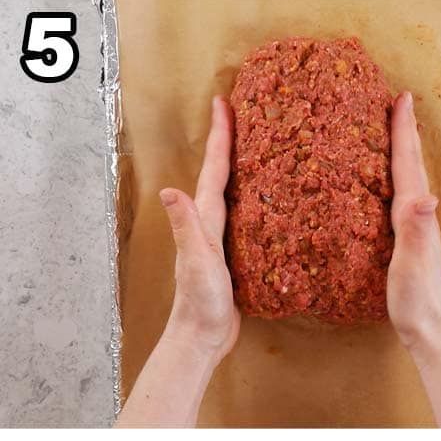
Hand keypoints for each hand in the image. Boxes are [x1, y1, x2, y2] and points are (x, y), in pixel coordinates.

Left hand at [159, 96, 239, 361]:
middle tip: (244, 115)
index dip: (219, 137)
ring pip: (234, 195)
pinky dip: (255, 203)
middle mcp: (209, 224)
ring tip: (260, 150)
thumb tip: (171, 191)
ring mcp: (220, 240)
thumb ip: (187, 228)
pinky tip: (269, 204)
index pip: (214, 170)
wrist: (202, 336)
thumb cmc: (200, 302)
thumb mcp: (197, 262)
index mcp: (204, 219)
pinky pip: (246, 219)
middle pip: (221, 175)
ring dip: (242, 171)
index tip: (224, 104)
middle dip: (230, 144)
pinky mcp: (233, 256)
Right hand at [383, 92, 440, 427]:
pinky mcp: (408, 247)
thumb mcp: (412, 262)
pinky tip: (384, 192)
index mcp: (416, 215)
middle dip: (404, 134)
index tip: (401, 99)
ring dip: (401, 156)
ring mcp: (416, 233)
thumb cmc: (419, 301)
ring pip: (407, 183)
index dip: (404, 132)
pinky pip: (397, 203)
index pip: (409, 165)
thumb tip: (425, 195)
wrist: (431, 332)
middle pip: (412, 167)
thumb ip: (416, 228)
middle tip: (397, 104)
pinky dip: (392, 185)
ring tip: (391, 136)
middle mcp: (420, 218)